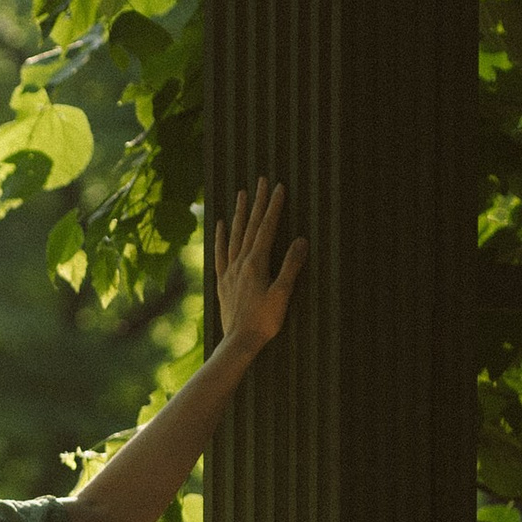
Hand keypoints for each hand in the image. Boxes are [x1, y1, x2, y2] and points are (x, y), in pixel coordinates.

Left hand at [213, 177, 307, 350]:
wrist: (239, 341)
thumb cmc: (264, 321)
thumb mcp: (283, 294)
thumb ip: (291, 266)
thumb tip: (301, 239)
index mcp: (256, 263)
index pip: (266, 227)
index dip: (273, 206)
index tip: (279, 186)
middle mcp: (240, 262)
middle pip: (250, 226)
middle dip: (257, 202)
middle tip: (261, 180)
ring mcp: (230, 271)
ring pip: (234, 235)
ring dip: (239, 213)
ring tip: (241, 193)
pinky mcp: (223, 281)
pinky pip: (220, 253)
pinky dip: (220, 236)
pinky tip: (220, 224)